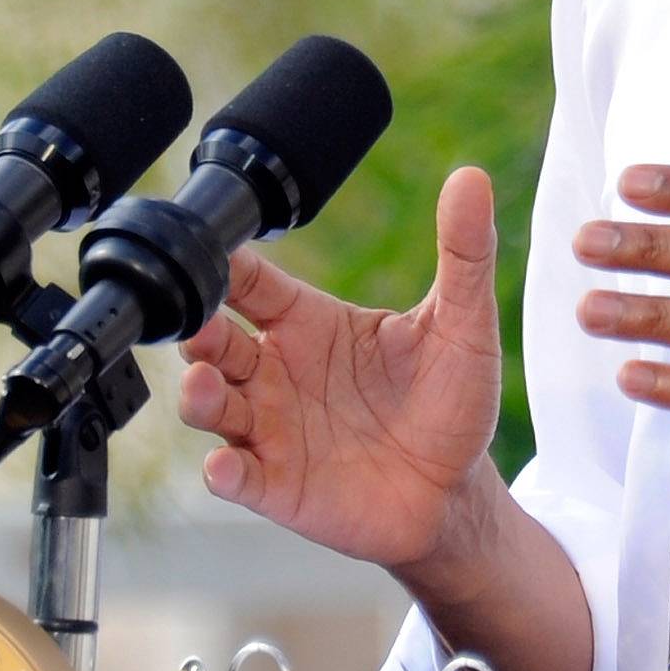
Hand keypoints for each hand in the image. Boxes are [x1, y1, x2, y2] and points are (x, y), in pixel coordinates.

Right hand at [175, 165, 504, 572]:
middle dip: (196, 330)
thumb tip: (472, 179)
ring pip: (211, 405)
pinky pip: (235, 476)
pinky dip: (223, 472)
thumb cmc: (451, 402)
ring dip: (198, 394)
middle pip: (214, 340)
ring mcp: (272, 430)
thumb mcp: (464, 324)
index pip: (252, 283)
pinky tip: (227, 466)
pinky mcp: (276, 486)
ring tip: (204, 385)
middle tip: (199, 324)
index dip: (227, 266)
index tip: (213, 252)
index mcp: (311, 323)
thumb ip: (464, 253)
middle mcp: (278, 372)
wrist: (457, 491)